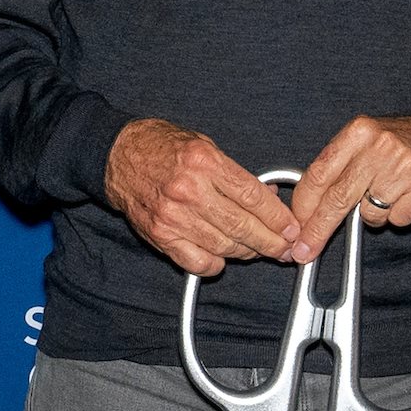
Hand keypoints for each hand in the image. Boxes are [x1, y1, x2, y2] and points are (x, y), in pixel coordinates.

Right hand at [105, 119, 298, 277]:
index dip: (278, 218)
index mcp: (205, 162)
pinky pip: (197, 262)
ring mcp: (173, 216)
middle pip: (243, 226)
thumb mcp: (205, 145)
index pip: (253, 197)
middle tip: (285, 248)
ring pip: (224, 247)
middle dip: (272, 242)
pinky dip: (215, 265)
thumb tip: (269, 199)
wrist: (118, 155)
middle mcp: (189, 190)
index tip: (291, 228)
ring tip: (257, 251)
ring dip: (247, 253)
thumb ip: (234, 174)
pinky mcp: (160, 236)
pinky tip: (223, 257)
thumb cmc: (162, 147)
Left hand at [286, 111, 410, 264]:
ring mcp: (403, 167)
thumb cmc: (403, 142)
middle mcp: (379, 147)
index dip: (304, 205)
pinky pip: (397, 219)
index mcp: (359, 132)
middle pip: (337, 199)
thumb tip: (307, 206)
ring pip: (369, 214)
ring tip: (388, 192)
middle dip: (318, 229)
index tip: (297, 225)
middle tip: (305, 249)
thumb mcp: (365, 140)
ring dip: (373, 214)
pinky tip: (407, 196)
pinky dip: (399, 215)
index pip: (319, 174)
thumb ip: (337, 166)